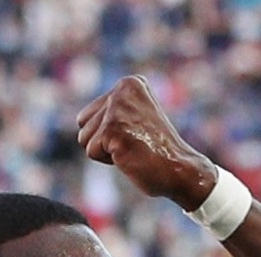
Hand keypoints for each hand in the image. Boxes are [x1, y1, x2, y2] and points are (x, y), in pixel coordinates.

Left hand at [75, 75, 218, 209]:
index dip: (109, 133)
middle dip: (102, 141)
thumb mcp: (136, 118)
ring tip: (131, 148)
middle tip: (133, 143)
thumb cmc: (158, 151)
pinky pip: (92, 152)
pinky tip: (129, 156)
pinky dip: (108, 161)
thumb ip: (112, 111)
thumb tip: (80, 119)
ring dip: (105, 151)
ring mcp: (117, 109)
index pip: (90, 113)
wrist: (180, 169)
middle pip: (83, 124)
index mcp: (129, 83)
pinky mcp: (112, 129)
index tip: (137, 135)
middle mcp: (122, 90)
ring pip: (84, 138)